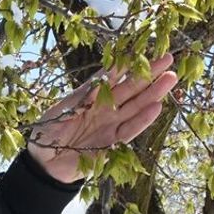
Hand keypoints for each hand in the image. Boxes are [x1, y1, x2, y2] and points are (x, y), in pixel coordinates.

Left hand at [28, 53, 178, 182]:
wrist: (43, 163)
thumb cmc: (47, 132)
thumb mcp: (61, 110)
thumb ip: (82, 97)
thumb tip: (100, 80)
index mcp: (90, 96)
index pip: (112, 76)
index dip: (127, 64)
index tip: (143, 50)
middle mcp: (104, 108)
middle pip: (130, 89)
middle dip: (149, 74)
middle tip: (169, 59)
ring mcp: (110, 125)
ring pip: (136, 107)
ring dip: (153, 93)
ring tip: (170, 78)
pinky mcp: (112, 144)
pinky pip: (129, 130)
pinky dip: (143, 120)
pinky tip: (157, 107)